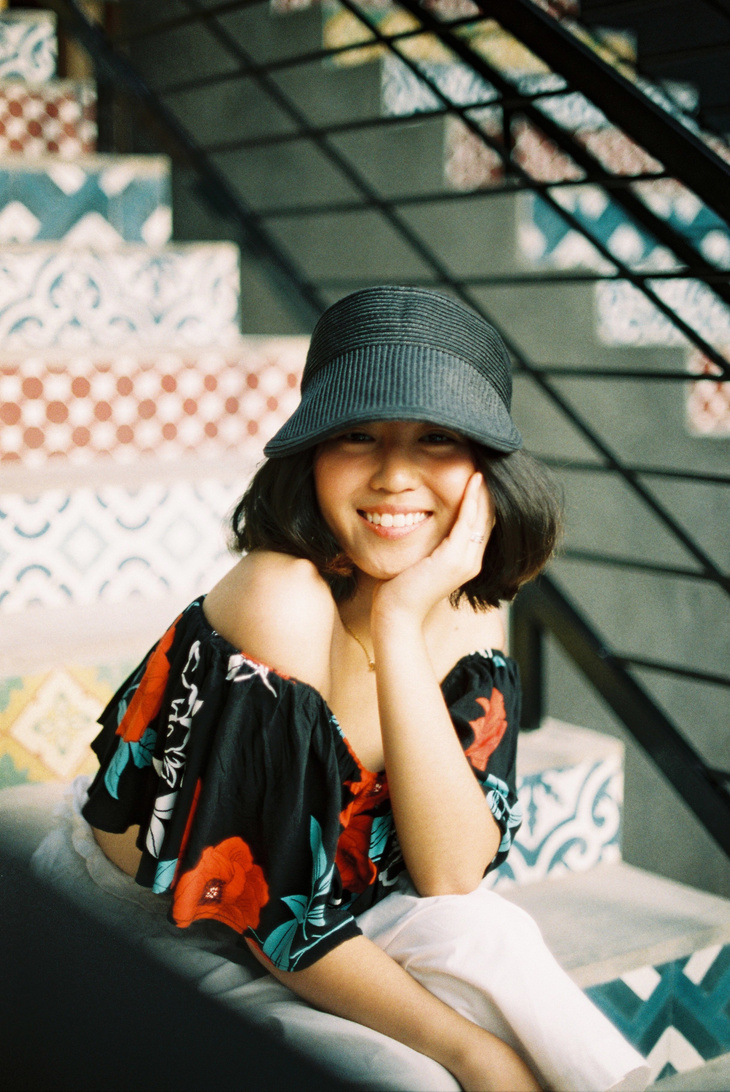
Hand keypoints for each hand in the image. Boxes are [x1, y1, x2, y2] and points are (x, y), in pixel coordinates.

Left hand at [372, 472, 493, 625]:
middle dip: (487, 492)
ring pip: (482, 518)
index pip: (480, 524)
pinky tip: (473, 481)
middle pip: (487, 518)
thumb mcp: (420, 561)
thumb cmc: (400, 589)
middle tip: (484, 465)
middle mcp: (471, 561)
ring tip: (482, 468)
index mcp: (464, 561)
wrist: (396, 614)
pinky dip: (472, 500)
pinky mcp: (454, 559)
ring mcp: (465, 561)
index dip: (482, 500)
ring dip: (483, 491)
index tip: (478, 476)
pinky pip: (468, 522)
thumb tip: (421, 524)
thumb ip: (429, 545)